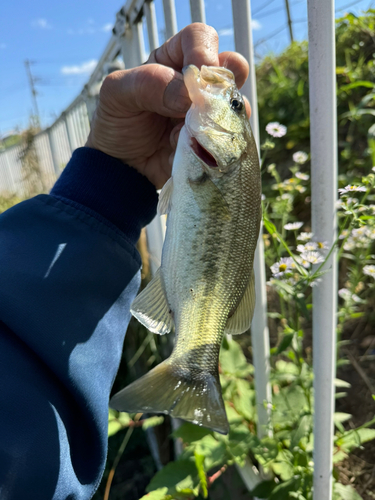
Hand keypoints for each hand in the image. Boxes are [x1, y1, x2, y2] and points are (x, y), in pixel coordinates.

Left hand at [85, 23, 249, 188]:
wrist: (124, 167)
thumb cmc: (118, 123)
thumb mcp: (117, 95)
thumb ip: (146, 84)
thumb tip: (188, 95)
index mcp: (172, 60)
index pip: (200, 38)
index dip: (203, 52)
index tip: (197, 78)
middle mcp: (197, 83)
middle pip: (232, 67)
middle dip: (223, 86)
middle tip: (204, 106)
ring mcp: (210, 113)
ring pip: (236, 107)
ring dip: (216, 122)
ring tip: (186, 136)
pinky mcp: (215, 141)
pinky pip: (229, 140)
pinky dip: (212, 147)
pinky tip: (189, 153)